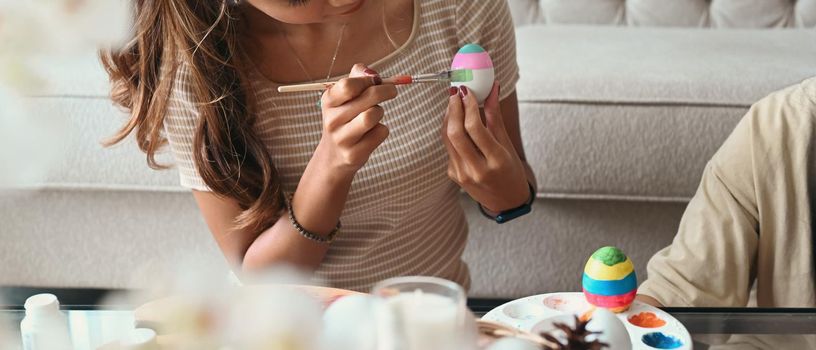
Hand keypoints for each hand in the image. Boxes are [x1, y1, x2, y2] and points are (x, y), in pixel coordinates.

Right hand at [314, 64, 396, 175]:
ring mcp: (342, 139)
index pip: (349, 85)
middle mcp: (332, 120)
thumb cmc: (345, 118)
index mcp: (328, 101)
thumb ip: (357, 77)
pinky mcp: (355, 154)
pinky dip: (381, 130)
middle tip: (392, 91)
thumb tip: (373, 74)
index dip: (368, 80)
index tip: (376, 80)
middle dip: (386, 91)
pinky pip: (380, 132)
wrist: (333, 155)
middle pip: (369, 97)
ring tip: (374, 115)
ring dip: (380, 112)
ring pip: (374, 115)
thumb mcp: (344, 96)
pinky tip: (371, 133)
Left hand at [442, 83, 529, 211]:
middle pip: (456, 134)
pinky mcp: (453, 175)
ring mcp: (462, 174)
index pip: (475, 129)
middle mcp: (477, 170)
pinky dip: (450, 131)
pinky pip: (448, 148)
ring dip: (448, 117)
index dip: (468, 106)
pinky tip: (456, 121)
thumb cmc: (510, 171)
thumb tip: (493, 88)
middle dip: (453, 109)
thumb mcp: (507, 144)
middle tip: (456, 93)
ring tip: (454, 102)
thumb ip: (495, 116)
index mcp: (496, 161)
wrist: (505, 202)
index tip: (468, 91)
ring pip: (447, 139)